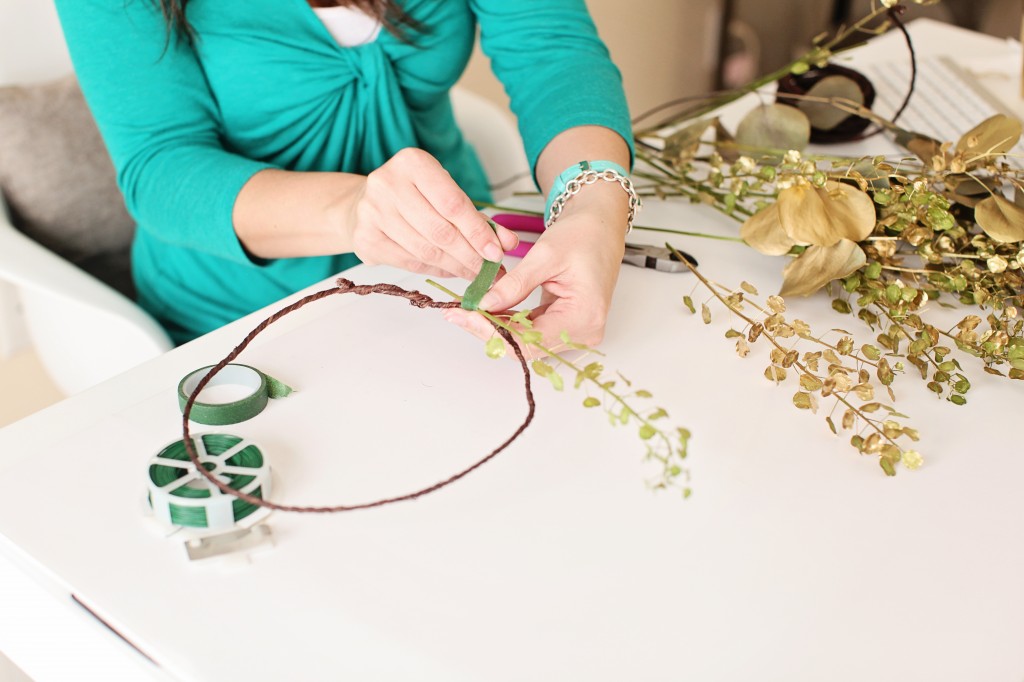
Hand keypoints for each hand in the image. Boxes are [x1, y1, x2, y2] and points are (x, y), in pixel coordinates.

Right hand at [352, 148, 517, 278]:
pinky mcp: (365, 238)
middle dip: (471, 256)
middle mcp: (387, 184)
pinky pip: (410, 262)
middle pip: (440, 231)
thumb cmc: (413, 196)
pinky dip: (436, 270)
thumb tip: (508, 243)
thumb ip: (475, 216)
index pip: (453, 203)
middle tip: (491, 272)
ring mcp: (372, 212)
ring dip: (456, 267)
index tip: (497, 253)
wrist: (363, 203)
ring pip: (426, 250)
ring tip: (475, 274)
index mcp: (412, 163)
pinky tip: (451, 271)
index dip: (478, 232)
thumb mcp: (444, 192)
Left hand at [443, 197, 626, 353]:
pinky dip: (510, 322)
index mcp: (584, 316)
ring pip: (527, 341)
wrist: (600, 226)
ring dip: (497, 327)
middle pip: (528, 346)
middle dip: (491, 331)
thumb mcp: (545, 255)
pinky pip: (533, 331)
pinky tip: (488, 308)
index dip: (493, 331)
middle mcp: (584, 331)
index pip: (530, 339)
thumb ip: (514, 284)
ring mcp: (577, 331)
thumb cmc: (583, 235)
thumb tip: (484, 304)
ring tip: (469, 309)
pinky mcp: (567, 324)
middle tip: (459, 313)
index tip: (465, 314)